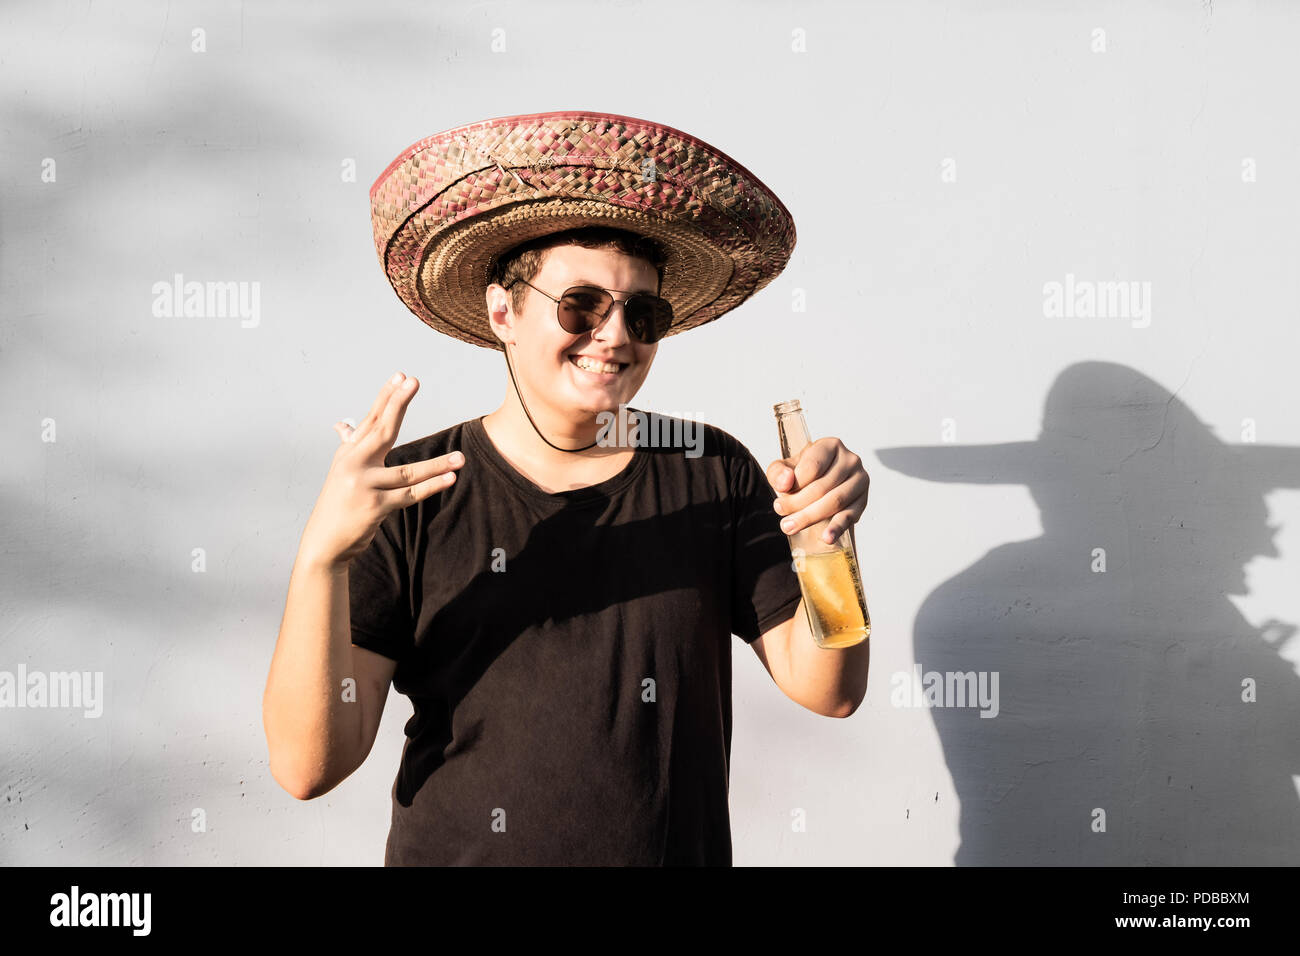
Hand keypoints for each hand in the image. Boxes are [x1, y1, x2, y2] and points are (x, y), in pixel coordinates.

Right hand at [298, 371, 463, 568]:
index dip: (386, 397)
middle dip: (398, 404)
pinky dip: (431, 487)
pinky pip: (410, 495)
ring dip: (436, 465)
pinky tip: (450, 479)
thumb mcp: (341, 472)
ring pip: (407, 472)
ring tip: (460, 457)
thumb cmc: (338, 503)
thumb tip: (342, 424)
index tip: (401, 376)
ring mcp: (364, 486)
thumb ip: (349, 447)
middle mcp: (353, 465)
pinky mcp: (375, 507)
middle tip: (414, 382)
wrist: (325, 541)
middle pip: (382, 431)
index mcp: (349, 453)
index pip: (370, 420)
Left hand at [766, 437, 868, 544]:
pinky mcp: (863, 500)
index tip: (779, 499)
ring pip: (835, 502)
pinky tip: (827, 537)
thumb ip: (779, 472)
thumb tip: (786, 482)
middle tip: (783, 520)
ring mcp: (859, 480)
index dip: (794, 485)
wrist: (820, 483)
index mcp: (830, 446)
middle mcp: (850, 460)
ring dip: (811, 517)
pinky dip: (837, 527)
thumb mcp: (785, 468)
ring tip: (791, 527)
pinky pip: (850, 515)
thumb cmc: (803, 474)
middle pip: (822, 486)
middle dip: (798, 505)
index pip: (813, 466)